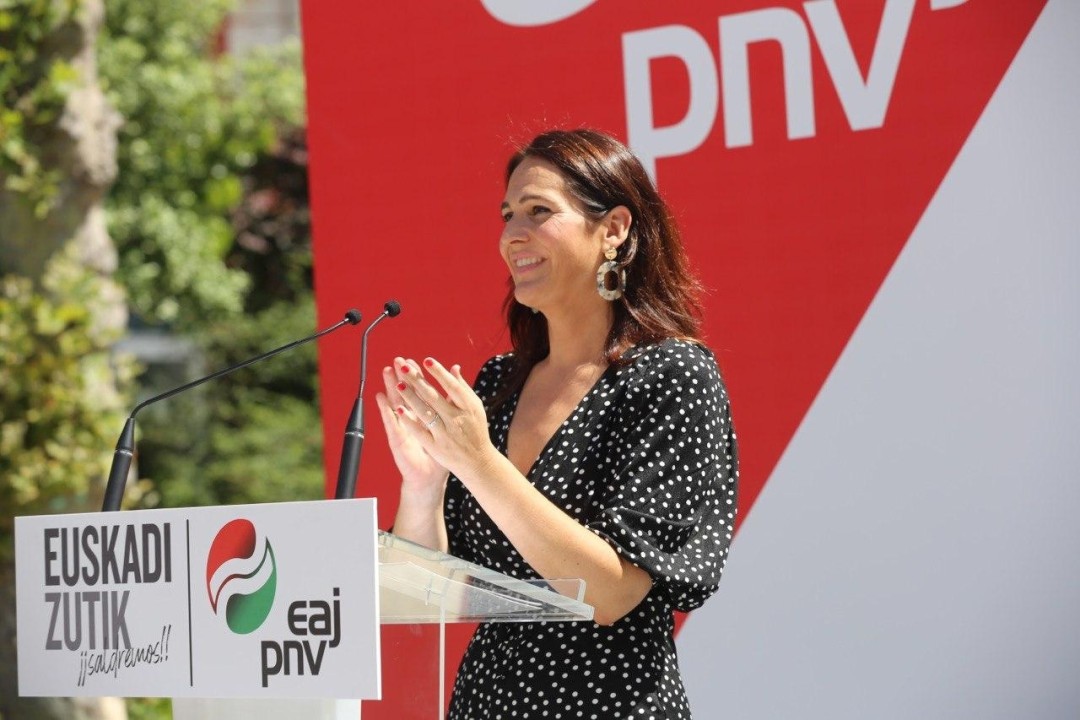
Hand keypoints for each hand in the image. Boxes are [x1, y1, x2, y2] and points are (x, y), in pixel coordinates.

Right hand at [375, 358, 447, 498]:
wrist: (430, 478)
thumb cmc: (440, 454)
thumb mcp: (448, 427)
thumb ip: (450, 405)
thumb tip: (457, 383)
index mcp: (425, 416)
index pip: (420, 392)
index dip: (417, 377)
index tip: (415, 361)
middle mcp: (413, 419)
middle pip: (407, 394)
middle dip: (403, 376)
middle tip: (398, 360)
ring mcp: (404, 428)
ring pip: (396, 403)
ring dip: (391, 387)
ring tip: (387, 371)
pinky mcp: (398, 439)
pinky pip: (391, 422)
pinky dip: (386, 410)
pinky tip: (381, 397)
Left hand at [392, 356, 498, 482]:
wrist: (478, 463)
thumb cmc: (475, 431)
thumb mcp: (474, 409)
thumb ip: (462, 389)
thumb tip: (453, 367)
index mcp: (468, 407)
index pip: (451, 386)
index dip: (438, 372)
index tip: (426, 360)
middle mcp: (457, 419)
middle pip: (433, 396)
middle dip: (417, 380)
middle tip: (403, 366)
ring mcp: (445, 434)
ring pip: (424, 412)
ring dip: (410, 397)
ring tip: (398, 383)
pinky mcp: (436, 447)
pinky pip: (420, 431)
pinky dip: (410, 421)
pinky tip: (400, 410)